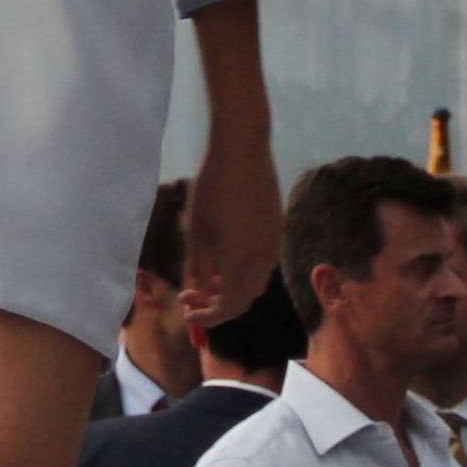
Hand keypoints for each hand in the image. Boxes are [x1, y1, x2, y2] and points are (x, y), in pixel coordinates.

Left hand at [178, 127, 279, 327]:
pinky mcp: (278, 228)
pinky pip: (263, 263)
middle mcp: (264, 258)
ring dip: (233, 288)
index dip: (208, 317)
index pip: (229, 307)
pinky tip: (226, 254)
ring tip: (207, 275)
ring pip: (256, 281)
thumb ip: (200, 266)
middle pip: (245, 299)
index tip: (188, 314)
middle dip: (218, 304)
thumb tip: (202, 293)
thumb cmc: (212, 188)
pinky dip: (244, 271)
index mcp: (241, 262)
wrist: (243, 149)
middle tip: (192, 295)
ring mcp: (274, 243)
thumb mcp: (197, 230)